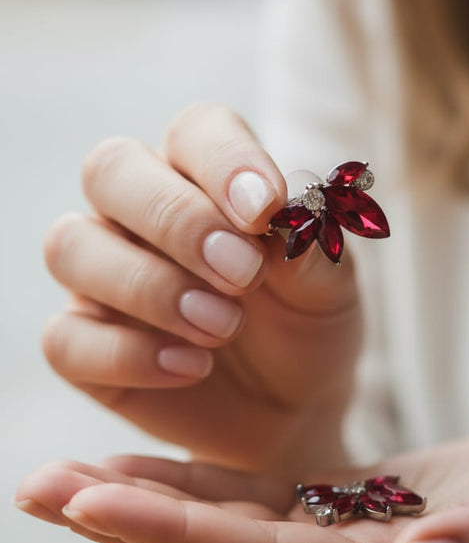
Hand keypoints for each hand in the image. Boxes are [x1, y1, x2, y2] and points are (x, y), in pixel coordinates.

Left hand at [15, 430, 468, 542]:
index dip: (173, 531)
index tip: (91, 499)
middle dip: (123, 524)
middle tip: (36, 488)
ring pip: (219, 532)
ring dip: (139, 504)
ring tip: (60, 479)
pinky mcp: (344, 519)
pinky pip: (250, 508)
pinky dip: (189, 486)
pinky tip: (138, 466)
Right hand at [43, 104, 359, 479]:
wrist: (293, 411)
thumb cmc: (304, 326)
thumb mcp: (329, 290)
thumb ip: (308, 251)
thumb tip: (285, 220)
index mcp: (202, 174)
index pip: (194, 131)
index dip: (225, 161)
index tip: (266, 211)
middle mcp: (137, 211)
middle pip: (109, 169)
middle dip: (175, 218)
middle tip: (242, 274)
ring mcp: (100, 275)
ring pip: (71, 246)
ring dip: (148, 286)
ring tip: (222, 328)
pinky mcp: (83, 344)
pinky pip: (65, 337)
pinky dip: (128, 354)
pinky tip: (191, 369)